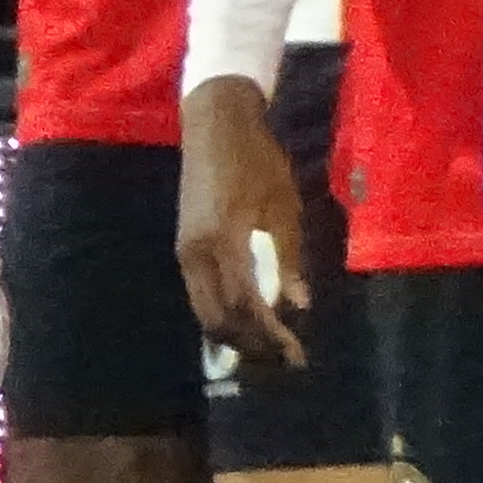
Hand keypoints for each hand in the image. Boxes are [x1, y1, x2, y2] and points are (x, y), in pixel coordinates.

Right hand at [173, 71, 309, 363]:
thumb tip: (298, 304)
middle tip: (282, 357)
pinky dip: (222, 314)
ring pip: (204, 311)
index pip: (247, 305)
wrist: (215, 125)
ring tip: (266, 344)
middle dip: (250, 345)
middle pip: (218, 319)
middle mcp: (197, 255)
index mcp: (225, 242)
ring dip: (234, 334)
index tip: (295, 354)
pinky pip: (200, 295)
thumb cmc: (257, 160)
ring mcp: (185, 253)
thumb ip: (290, 258)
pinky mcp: (184, 248)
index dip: (270, 335)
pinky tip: (245, 319)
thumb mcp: (284, 206)